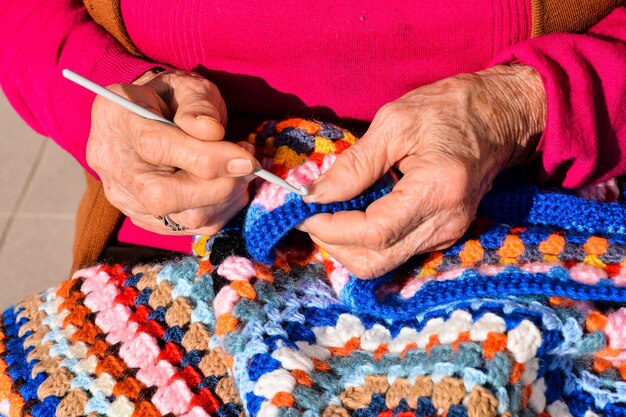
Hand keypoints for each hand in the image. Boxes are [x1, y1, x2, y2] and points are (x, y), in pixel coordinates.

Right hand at [88, 69, 256, 234]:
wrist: (153, 117)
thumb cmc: (174, 98)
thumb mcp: (187, 86)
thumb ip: (198, 106)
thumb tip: (212, 133)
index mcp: (116, 117)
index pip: (156, 147)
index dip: (207, 157)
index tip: (247, 158)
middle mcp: (112, 164)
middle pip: (163, 195)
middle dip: (220, 185)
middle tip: (248, 164)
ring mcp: (126, 198)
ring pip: (184, 217)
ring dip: (227, 197)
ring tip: (241, 169)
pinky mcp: (148, 219)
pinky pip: (193, 227)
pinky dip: (222, 208)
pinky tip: (229, 184)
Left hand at [300, 65, 545, 278]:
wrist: (500, 116)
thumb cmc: (451, 108)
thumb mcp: (395, 122)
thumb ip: (354, 164)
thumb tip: (316, 195)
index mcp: (437, 192)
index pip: (373, 233)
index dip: (331, 228)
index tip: (305, 209)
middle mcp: (445, 224)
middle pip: (374, 262)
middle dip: (333, 243)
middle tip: (313, 213)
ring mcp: (447, 235)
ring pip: (381, 263)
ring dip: (347, 244)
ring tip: (330, 211)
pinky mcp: (443, 235)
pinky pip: (394, 251)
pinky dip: (365, 240)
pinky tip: (355, 213)